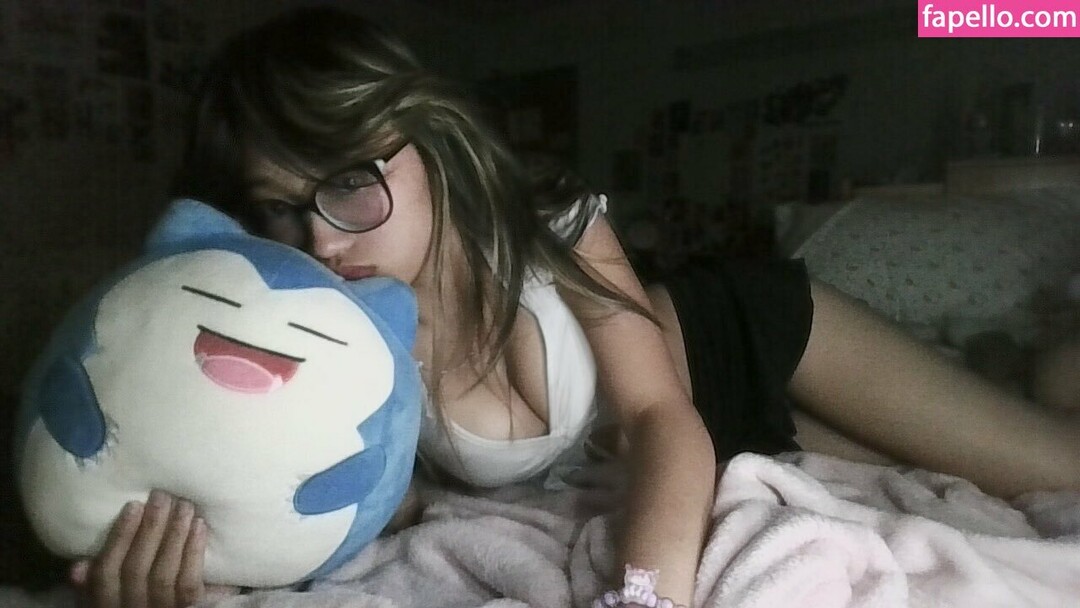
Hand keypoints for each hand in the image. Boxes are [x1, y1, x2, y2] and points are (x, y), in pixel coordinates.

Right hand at [70, 490, 238, 607]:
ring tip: (184, 506)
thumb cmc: (131, 597)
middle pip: (137, 568)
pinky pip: (189, 583)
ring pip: (163, 574)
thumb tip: (78, 565)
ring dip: (174, 535)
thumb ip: (94, 581)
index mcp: (106, 602)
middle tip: (162, 497)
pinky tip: (199, 526)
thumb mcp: (106, 594)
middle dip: (150, 529)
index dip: (119, 538)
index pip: (106, 571)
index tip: (134, 505)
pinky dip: (194, 553)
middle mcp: (130, 606)